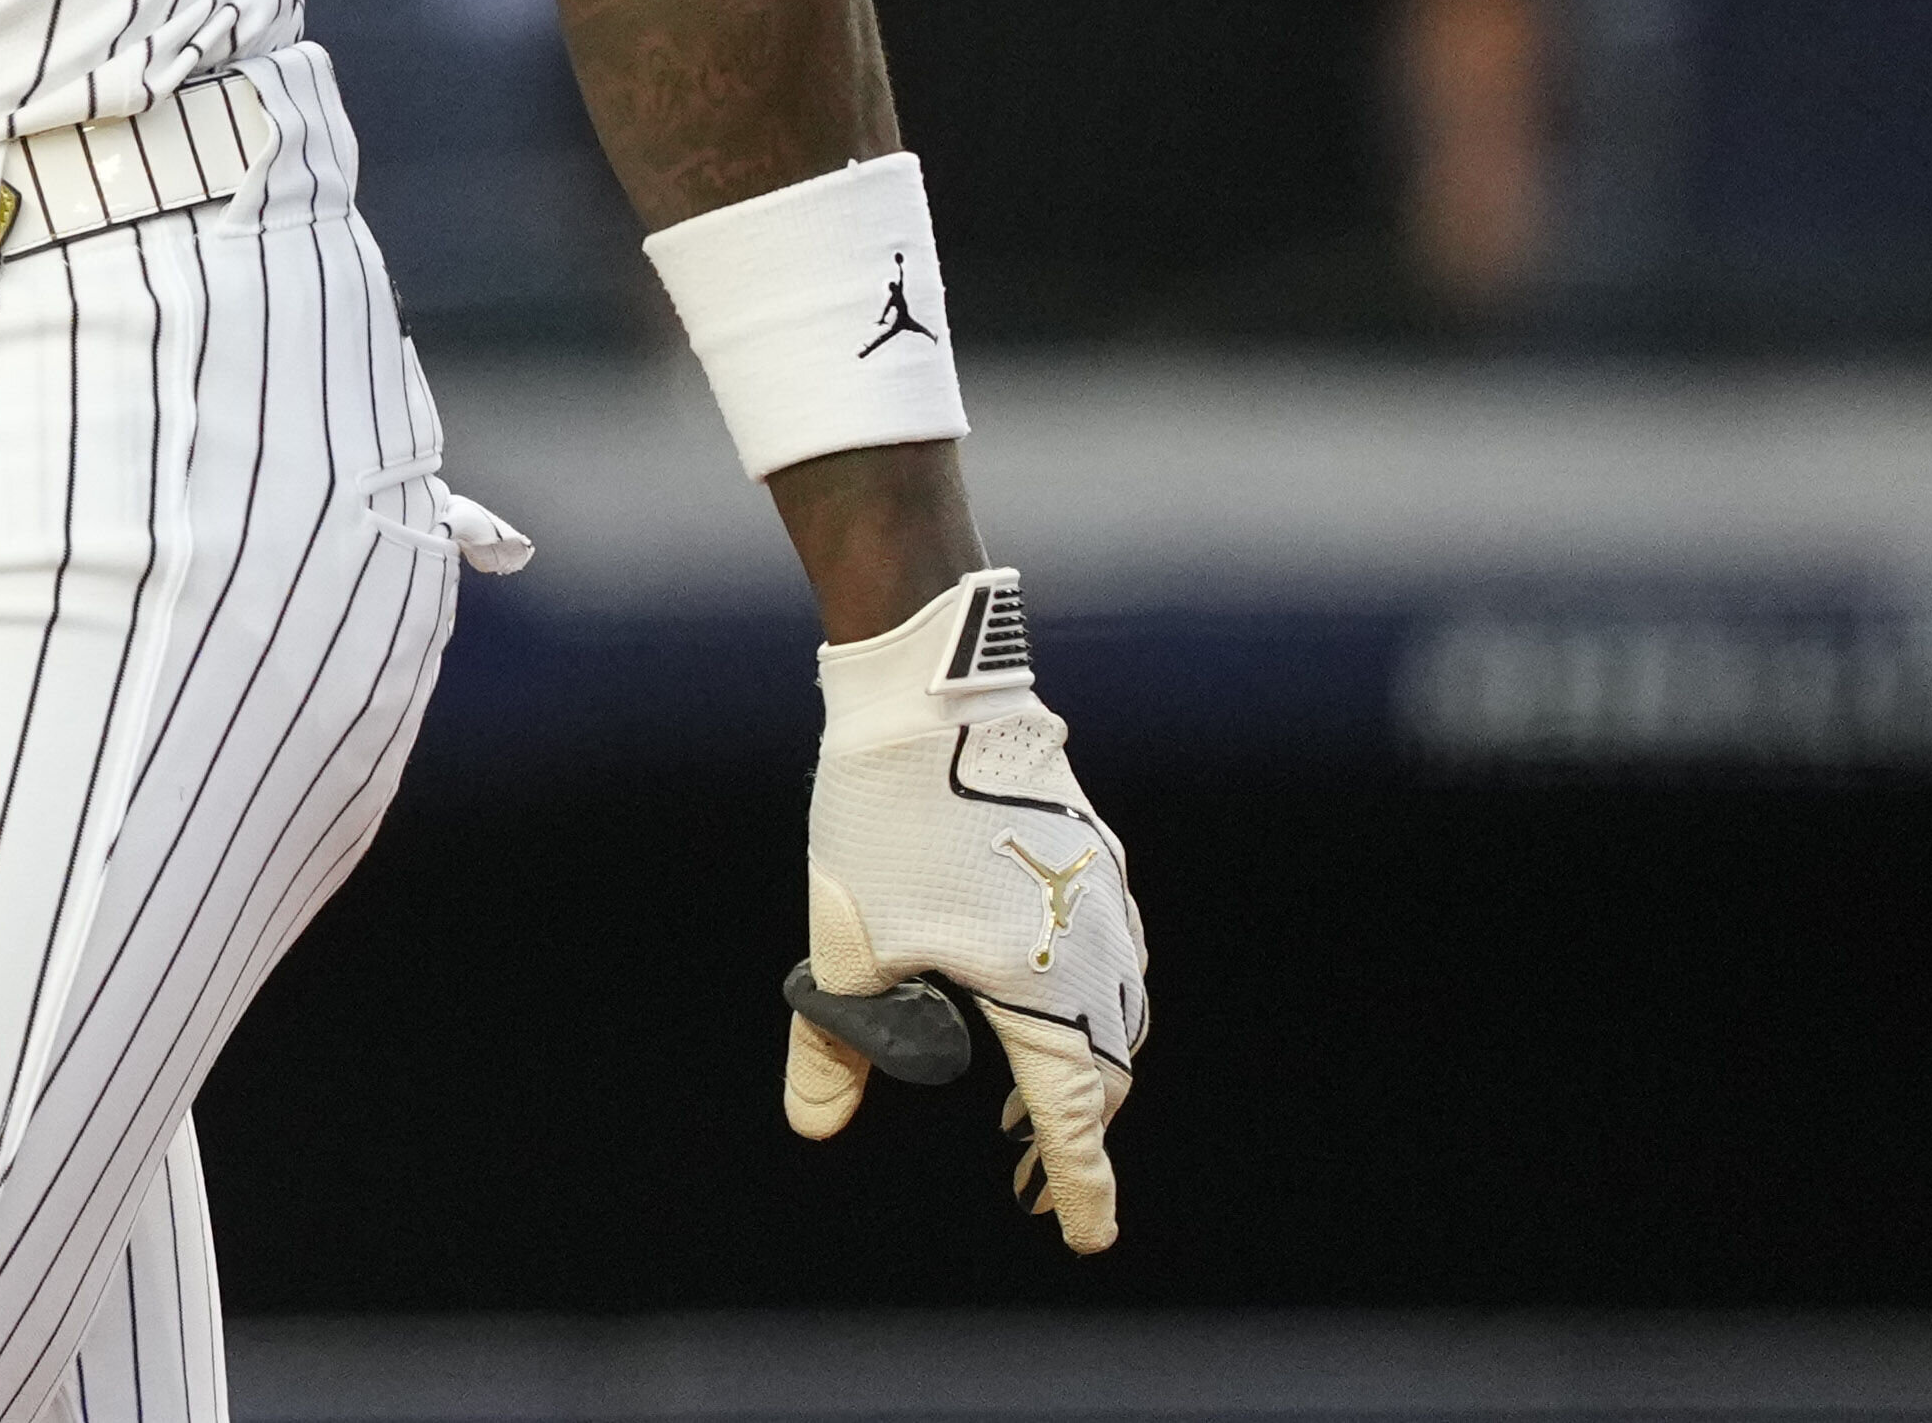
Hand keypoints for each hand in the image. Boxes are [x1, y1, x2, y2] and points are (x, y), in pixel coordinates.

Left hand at [781, 569, 1141, 1253]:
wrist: (930, 694)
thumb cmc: (884, 822)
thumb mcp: (843, 946)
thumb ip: (833, 1044)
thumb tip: (814, 1125)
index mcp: (1041, 990)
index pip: (1071, 1118)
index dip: (1079, 1184)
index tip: (1084, 1237)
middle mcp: (1090, 951)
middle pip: (1106, 1073)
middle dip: (1079, 1136)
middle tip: (1039, 1186)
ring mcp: (1101, 900)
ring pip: (1118, 1013)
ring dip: (1087, 1069)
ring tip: (1029, 1110)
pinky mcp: (1094, 856)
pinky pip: (1111, 956)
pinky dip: (1091, 1004)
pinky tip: (1042, 1001)